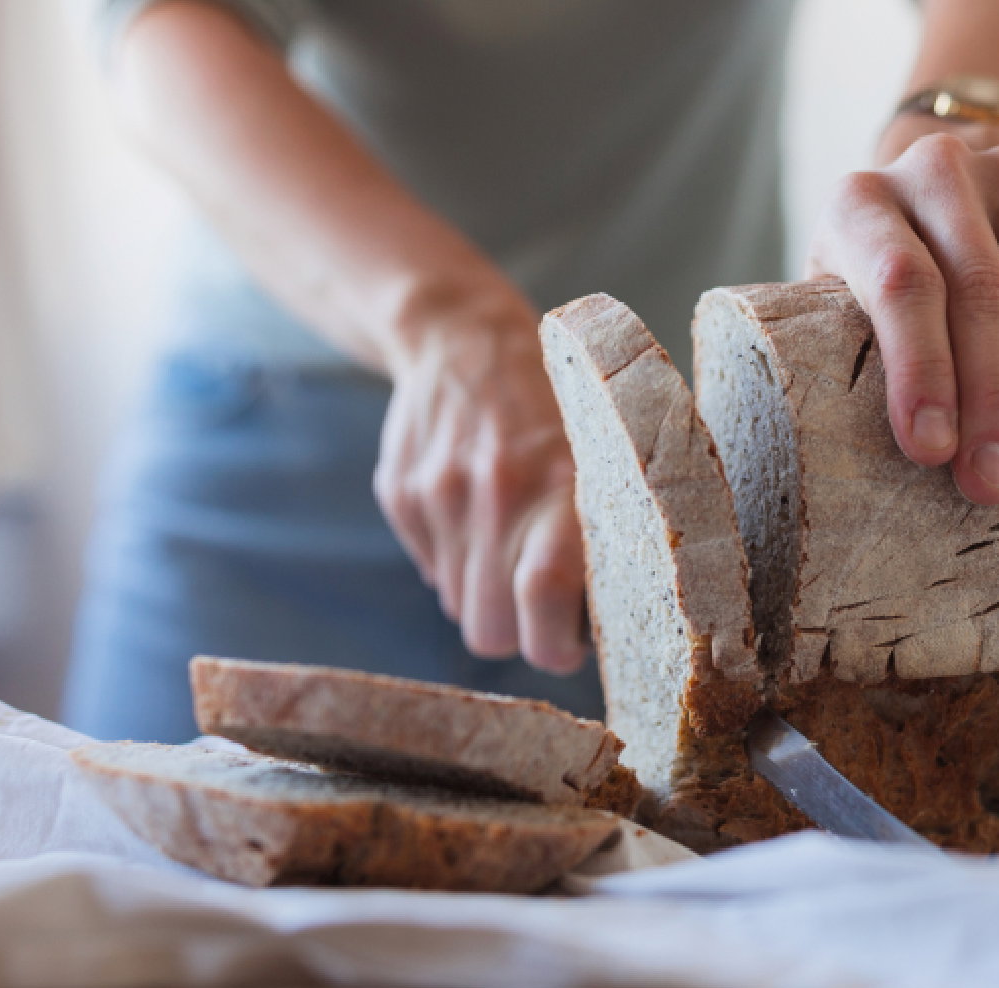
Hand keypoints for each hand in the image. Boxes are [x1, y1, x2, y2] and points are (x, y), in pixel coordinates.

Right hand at [373, 286, 588, 674]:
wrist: (461, 333)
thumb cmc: (553, 401)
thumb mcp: (599, 450)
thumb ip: (595, 530)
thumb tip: (597, 621)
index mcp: (557, 481)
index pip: (545, 598)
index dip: (556, 644)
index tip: (571, 643)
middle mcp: (493, 491)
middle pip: (491, 630)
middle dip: (519, 632)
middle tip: (545, 607)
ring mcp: (437, 494)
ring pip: (460, 608)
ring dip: (488, 595)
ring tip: (513, 545)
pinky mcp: (399, 494)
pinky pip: (432, 571)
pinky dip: (457, 560)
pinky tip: (476, 513)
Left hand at [806, 125, 998, 503]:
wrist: (920, 197)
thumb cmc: (858, 283)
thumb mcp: (828, 303)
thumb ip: (846, 348)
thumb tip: (870, 455)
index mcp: (862, 203)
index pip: (902, 285)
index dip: (921, 370)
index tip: (932, 452)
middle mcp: (938, 174)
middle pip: (982, 293)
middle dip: (993, 400)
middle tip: (996, 483)